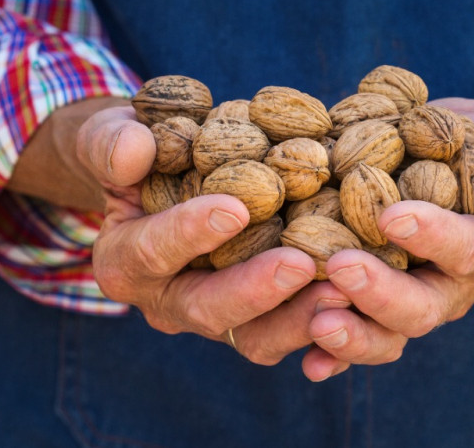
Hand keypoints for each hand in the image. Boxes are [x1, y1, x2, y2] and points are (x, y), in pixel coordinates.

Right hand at [77, 105, 349, 364]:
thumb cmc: (140, 150)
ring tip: (344, 291)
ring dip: (300, 319)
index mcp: (125, 261)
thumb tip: (132, 151)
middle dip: (256, 290)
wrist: (164, 178)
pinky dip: (328, 331)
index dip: (189, 233)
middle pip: (208, 310)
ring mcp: (217, 318)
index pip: (152, 252)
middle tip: (301, 263)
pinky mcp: (260, 322)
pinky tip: (363, 310)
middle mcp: (168, 302)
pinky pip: (294, 338)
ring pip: (256, 337)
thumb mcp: (111, 136)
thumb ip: (112, 143)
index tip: (233, 208)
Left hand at [300, 100, 473, 380]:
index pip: (467, 249)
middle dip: (381, 294)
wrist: (443, 158)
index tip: (390, 216)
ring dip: (354, 335)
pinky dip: (333, 357)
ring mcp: (412, 305)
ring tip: (317, 322)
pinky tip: (309, 363)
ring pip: (388, 336)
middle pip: (423, 308)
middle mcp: (454, 289)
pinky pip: (357, 343)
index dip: (432, 236)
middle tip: (339, 267)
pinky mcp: (374, 312)